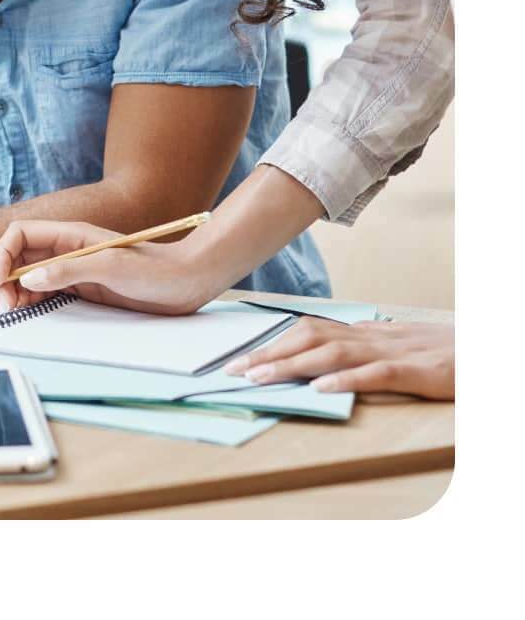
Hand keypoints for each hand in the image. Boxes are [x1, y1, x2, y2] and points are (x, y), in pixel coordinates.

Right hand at [0, 219, 227, 314]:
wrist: (187, 281)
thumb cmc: (154, 269)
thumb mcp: (110, 268)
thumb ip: (68, 271)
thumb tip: (28, 280)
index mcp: (71, 235)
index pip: (20, 235)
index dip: (3, 255)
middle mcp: (67, 249)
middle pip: (20, 256)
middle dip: (5, 277)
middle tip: (6, 305)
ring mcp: (74, 269)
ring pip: (30, 275)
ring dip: (17, 291)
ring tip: (16, 310)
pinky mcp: (83, 287)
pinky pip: (47, 291)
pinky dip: (33, 300)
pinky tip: (32, 310)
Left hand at [223, 320, 454, 398]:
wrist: (485, 349)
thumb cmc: (441, 351)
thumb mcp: (395, 346)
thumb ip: (362, 348)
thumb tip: (324, 353)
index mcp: (365, 333)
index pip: (308, 331)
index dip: (271, 342)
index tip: (239, 358)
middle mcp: (372, 337)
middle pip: (310, 338)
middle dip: (268, 353)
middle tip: (233, 371)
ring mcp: (393, 352)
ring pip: (333, 353)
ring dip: (293, 365)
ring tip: (261, 378)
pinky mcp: (416, 372)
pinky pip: (376, 374)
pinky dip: (346, 379)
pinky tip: (321, 388)